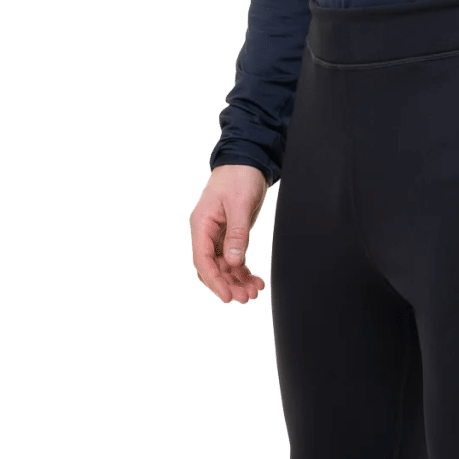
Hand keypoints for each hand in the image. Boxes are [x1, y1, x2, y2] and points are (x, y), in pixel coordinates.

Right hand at [190, 165, 270, 304]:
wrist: (247, 161)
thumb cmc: (239, 177)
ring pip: (224, 267)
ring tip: (255, 292)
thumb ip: (237, 234)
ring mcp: (217, 236)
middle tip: (246, 297)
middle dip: (228, 284)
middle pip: (212, 268)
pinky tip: (256, 281)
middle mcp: (206, 233)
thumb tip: (234, 262)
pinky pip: (233, 260)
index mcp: (201, 224)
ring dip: (237, 281)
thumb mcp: (239, 204)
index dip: (214, 280)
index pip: (202, 260)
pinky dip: (243, 272)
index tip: (228, 296)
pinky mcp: (230, 236)